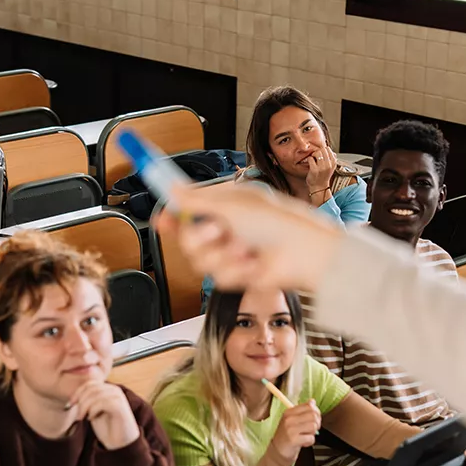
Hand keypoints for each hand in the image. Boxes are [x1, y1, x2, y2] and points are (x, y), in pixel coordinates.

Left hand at [68, 381, 140, 450]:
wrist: (119, 444)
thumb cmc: (106, 428)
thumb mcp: (93, 412)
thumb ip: (87, 402)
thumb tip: (73, 397)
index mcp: (108, 390)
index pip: (90, 384)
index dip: (77, 393)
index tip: (69, 405)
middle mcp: (114, 390)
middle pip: (91, 388)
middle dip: (81, 401)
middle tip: (77, 415)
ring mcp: (118, 397)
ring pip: (95, 394)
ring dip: (85, 407)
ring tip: (82, 418)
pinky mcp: (120, 406)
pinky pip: (102, 402)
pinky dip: (93, 410)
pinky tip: (91, 418)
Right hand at [155, 184, 343, 291]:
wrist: (304, 254)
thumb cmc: (280, 223)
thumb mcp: (234, 205)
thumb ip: (198, 200)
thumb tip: (172, 188)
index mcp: (223, 206)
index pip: (186, 208)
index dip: (171, 213)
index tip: (161, 217)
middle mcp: (224, 229)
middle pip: (186, 239)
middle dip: (199, 237)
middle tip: (217, 230)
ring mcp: (230, 253)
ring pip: (200, 262)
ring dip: (222, 255)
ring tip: (245, 248)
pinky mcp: (237, 275)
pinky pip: (219, 278)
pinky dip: (237, 270)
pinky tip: (254, 263)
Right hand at [270, 399, 320, 459]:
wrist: (277, 451)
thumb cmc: (287, 435)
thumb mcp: (293, 420)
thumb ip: (303, 411)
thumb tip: (312, 401)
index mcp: (289, 412)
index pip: (309, 406)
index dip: (316, 412)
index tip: (314, 419)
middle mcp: (289, 419)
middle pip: (313, 415)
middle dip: (317, 423)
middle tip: (311, 430)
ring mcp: (291, 429)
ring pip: (313, 426)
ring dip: (312, 433)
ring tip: (305, 436)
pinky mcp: (294, 439)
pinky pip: (311, 438)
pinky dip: (310, 442)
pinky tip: (303, 442)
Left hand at [305, 148, 337, 206]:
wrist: (319, 188)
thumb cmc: (323, 176)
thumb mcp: (331, 167)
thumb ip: (331, 159)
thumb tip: (329, 149)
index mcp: (333, 163)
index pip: (328, 149)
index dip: (322, 150)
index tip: (320, 155)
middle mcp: (329, 165)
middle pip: (322, 150)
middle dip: (317, 152)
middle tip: (315, 157)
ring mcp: (322, 167)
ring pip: (317, 152)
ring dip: (313, 155)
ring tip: (313, 159)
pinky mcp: (314, 170)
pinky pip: (310, 158)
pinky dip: (309, 159)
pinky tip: (310, 163)